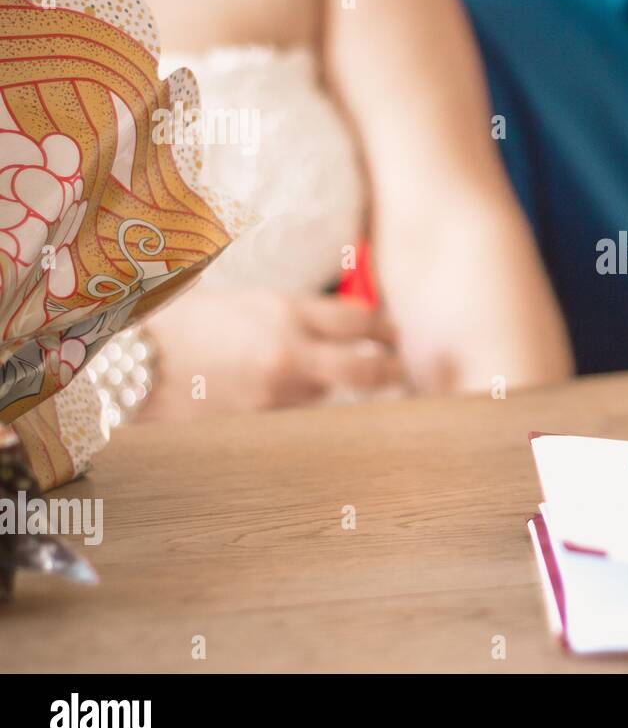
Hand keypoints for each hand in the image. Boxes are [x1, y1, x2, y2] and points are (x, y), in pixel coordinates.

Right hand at [138, 289, 404, 421]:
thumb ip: (299, 313)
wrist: (127, 361)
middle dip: (389, 370)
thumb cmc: (185, 323)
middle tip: (399, 370)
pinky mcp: (258, 426)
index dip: (385, 328)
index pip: (360, 320)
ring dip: (324, 390)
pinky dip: (292, 409)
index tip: (396, 334)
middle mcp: (288, 353)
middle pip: (365, 368)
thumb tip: (348, 323)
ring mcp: (275, 395)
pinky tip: (272, 399)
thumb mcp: (247, 300)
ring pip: (326, 398)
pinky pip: (293, 418)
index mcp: (284, 311)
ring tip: (298, 378)